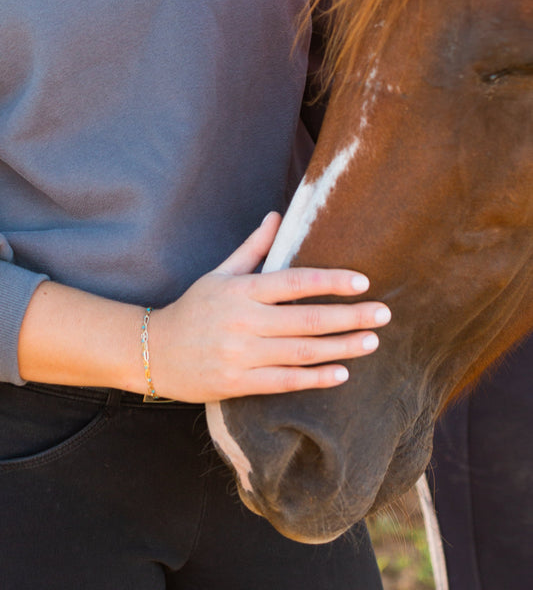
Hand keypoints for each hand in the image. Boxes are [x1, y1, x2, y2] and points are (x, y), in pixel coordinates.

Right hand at [150, 212, 390, 402]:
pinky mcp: (238, 383)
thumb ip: (253, 249)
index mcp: (241, 290)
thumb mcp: (219, 274)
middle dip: (349, 317)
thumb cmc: (193, 308)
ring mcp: (241, 354)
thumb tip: (277, 216)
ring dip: (340, 347)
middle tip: (383, 314)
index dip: (330, 281)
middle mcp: (243, 321)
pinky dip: (315, 378)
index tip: (362, 282)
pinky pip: (284, 381)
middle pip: (306, 319)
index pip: (294, 281)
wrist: (154, 352)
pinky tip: (342, 373)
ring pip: (301, 352)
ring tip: (371, 342)